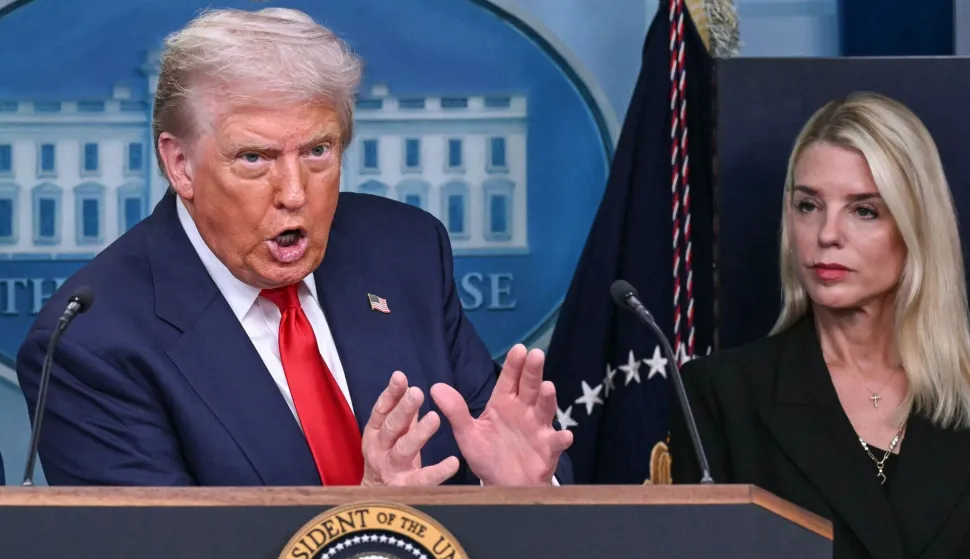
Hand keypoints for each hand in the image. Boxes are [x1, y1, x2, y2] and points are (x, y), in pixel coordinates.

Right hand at [360, 371, 459, 486]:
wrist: (375, 500)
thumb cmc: (389, 458)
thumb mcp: (394, 435)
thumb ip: (404, 415)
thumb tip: (412, 388)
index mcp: (375, 433)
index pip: (382, 410)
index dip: (390, 394)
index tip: (400, 377)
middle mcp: (379, 450)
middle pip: (391, 427)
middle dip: (404, 409)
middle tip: (417, 392)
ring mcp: (391, 469)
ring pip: (403, 450)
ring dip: (418, 434)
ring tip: (435, 418)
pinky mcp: (405, 488)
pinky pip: (422, 479)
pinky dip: (438, 471)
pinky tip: (453, 462)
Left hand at [431, 344, 572, 485]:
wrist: (501, 485)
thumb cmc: (488, 454)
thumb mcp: (468, 434)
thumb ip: (455, 411)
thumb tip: (435, 387)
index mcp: (504, 404)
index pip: (509, 380)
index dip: (514, 365)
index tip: (519, 349)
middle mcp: (524, 412)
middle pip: (530, 387)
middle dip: (533, 371)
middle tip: (536, 354)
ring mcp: (538, 429)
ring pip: (544, 410)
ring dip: (547, 399)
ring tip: (548, 387)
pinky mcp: (547, 451)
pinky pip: (554, 444)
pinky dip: (560, 439)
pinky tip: (565, 435)